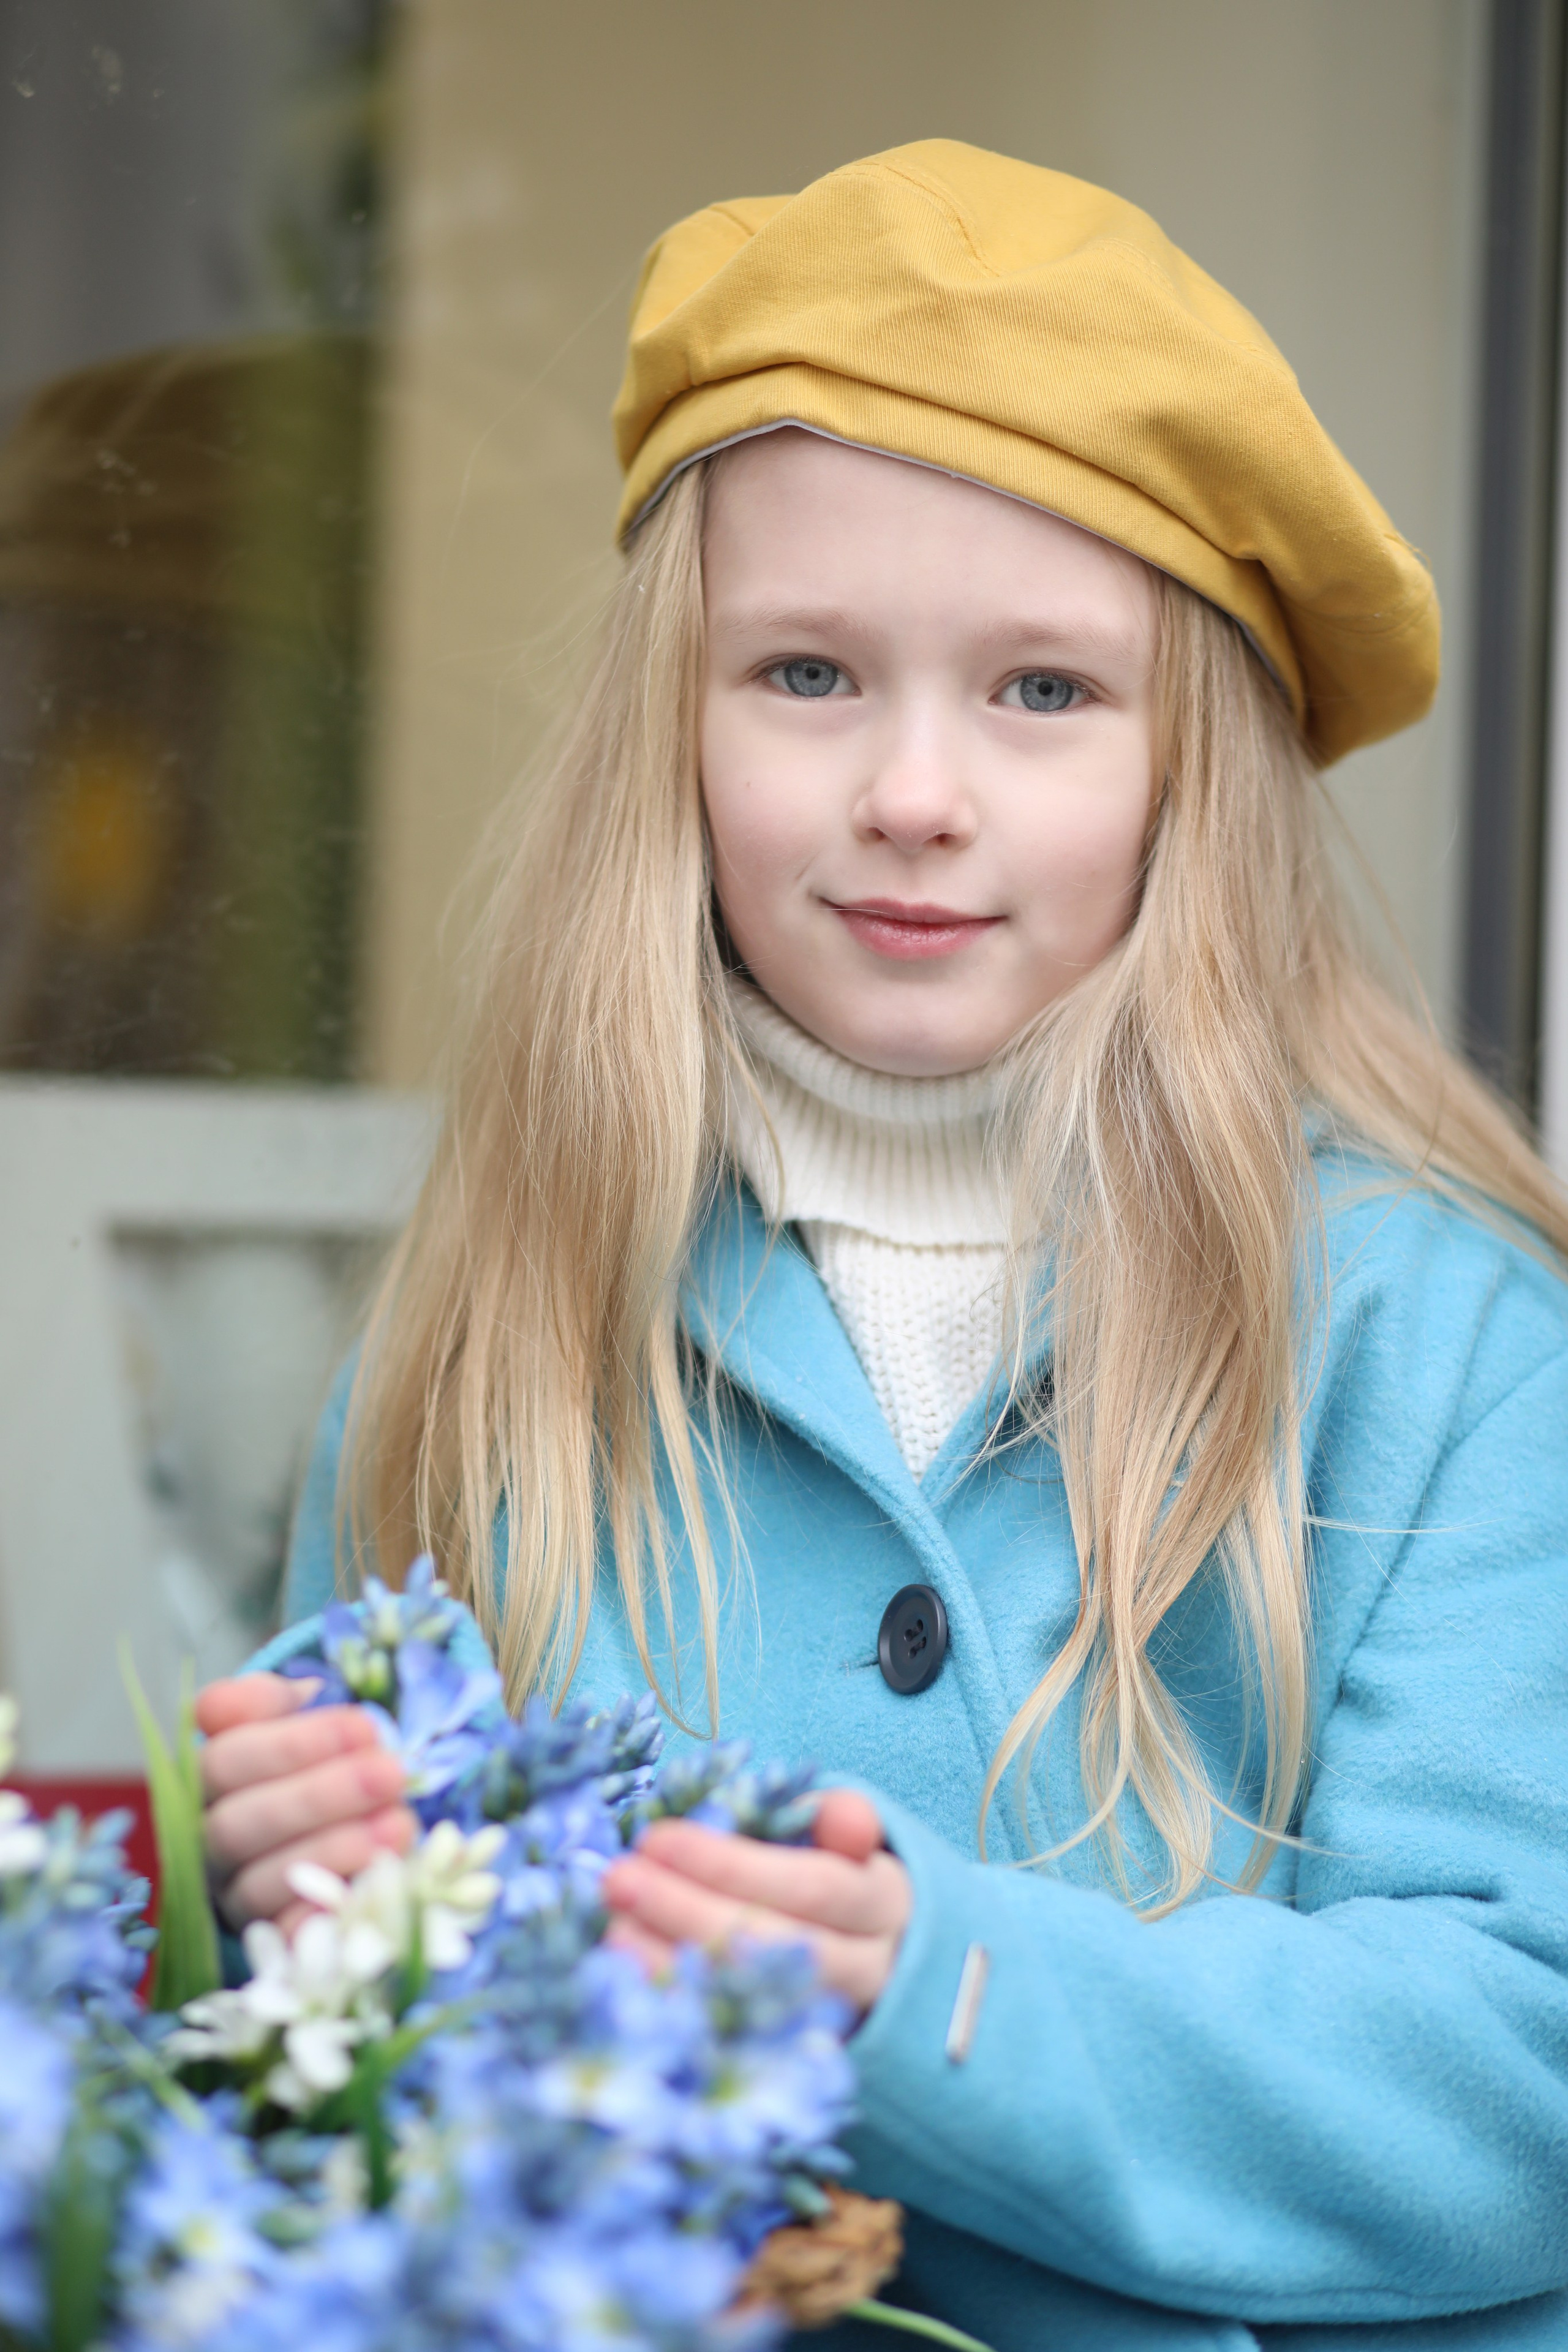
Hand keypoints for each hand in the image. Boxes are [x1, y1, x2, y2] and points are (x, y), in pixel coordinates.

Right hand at [195, 1674, 414, 1938]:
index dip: (291, 1745)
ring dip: (332, 1853)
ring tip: (397, 1826)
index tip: (365, 1727)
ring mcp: (233, 1895)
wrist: (332, 1823)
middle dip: (319, 1797)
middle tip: (390, 1773)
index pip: (225, 1760)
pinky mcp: (267, 1940)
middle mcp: (208, 1840)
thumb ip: (278, 1701)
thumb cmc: (312, 1758)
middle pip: (237, 1824)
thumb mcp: (293, 1718)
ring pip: (258, 1884)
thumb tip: (296, 1694)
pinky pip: (285, 1938)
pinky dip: (324, 1917)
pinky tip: (370, 1889)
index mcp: (210, 1779)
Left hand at [600, 1789, 909, 2015]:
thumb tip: (844, 1818)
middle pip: (776, 1948)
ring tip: (613, 1929)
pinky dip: (675, 2013)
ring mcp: (829, 2027)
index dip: (734, 1866)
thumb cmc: (840, 1877)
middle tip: (619, 1879)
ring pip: (752, 2004)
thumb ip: (837, 1820)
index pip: (813, 1885)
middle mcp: (866, 1972)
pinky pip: (728, 2044)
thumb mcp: (847, 1840)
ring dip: (674, 1966)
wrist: (881, 1964)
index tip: (658, 1839)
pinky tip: (627, 1985)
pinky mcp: (790, 2064)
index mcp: (883, 1904)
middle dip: (688, 1912)